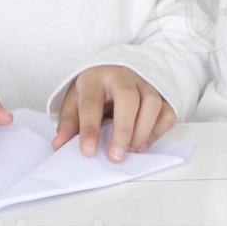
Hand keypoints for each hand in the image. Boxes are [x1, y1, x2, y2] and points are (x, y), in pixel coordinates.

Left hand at [52, 65, 174, 161]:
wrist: (115, 68)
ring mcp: (145, 83)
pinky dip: (158, 131)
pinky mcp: (161, 93)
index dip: (89, 129)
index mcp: (95, 78)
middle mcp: (123, 77)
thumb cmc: (94, 90)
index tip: (88, 152)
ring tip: (130, 150)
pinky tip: (143, 143)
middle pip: (128, 99)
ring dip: (143, 131)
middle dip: (123, 130)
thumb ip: (69, 123)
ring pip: (152, 103)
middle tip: (116, 157)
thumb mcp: (75, 101)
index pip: (92, 103)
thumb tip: (59, 145)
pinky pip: (167, 112)